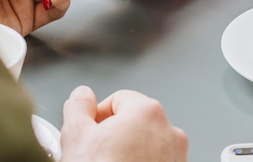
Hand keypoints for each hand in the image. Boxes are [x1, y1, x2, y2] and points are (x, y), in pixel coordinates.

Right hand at [60, 86, 187, 161]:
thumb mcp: (76, 137)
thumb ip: (79, 107)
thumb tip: (81, 96)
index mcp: (147, 111)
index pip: (118, 100)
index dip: (97, 116)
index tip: (87, 132)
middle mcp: (169, 131)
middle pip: (134, 122)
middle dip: (113, 136)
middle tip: (95, 154)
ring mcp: (176, 157)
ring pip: (145, 145)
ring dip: (127, 153)